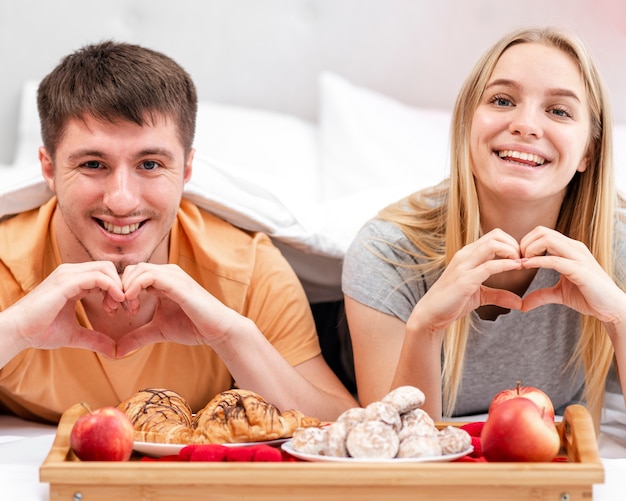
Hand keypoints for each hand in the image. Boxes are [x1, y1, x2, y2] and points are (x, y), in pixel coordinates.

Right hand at [5, 262, 120, 356]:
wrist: (17, 332)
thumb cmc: (41, 331)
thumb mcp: (75, 335)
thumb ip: (95, 339)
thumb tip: (115, 352)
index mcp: (74, 280)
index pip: (104, 274)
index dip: (117, 290)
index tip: (119, 310)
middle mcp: (71, 273)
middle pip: (108, 268)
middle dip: (121, 285)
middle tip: (122, 308)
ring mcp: (68, 275)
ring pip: (106, 269)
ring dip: (118, 287)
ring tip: (116, 308)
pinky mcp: (66, 282)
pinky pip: (98, 277)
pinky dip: (112, 287)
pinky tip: (113, 304)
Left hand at [115, 263, 241, 355]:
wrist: (218, 329)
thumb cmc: (193, 326)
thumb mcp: (158, 330)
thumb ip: (138, 336)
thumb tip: (116, 351)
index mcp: (163, 280)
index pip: (132, 274)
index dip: (118, 289)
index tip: (113, 310)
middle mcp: (168, 273)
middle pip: (133, 268)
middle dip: (118, 287)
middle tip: (115, 309)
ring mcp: (174, 276)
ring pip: (139, 269)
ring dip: (126, 287)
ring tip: (127, 308)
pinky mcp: (178, 284)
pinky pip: (150, 276)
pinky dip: (136, 287)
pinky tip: (132, 304)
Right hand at [408, 228, 523, 332]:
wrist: (431, 314)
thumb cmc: (452, 303)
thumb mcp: (479, 296)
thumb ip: (498, 295)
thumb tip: (519, 302)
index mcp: (468, 255)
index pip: (494, 237)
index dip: (511, 244)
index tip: (521, 259)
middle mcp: (465, 256)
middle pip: (496, 235)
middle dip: (515, 245)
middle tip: (524, 261)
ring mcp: (464, 266)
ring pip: (493, 244)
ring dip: (512, 251)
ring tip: (521, 264)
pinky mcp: (465, 279)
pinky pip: (490, 266)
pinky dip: (507, 265)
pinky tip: (517, 268)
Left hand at [520, 226, 625, 322]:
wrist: (612, 308)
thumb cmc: (589, 297)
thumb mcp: (559, 294)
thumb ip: (541, 295)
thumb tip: (522, 305)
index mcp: (569, 249)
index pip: (542, 233)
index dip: (526, 243)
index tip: (517, 259)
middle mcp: (574, 248)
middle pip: (542, 231)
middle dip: (524, 243)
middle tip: (517, 260)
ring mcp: (578, 257)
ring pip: (548, 239)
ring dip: (529, 249)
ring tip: (521, 263)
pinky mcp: (580, 270)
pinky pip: (555, 260)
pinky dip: (537, 262)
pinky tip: (526, 267)